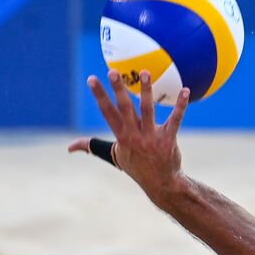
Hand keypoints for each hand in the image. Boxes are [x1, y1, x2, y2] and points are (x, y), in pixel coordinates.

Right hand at [68, 70, 189, 198]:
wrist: (161, 184)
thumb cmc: (137, 167)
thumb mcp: (113, 156)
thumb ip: (93, 147)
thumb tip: (70, 148)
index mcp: (121, 137)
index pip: (107, 112)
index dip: (99, 96)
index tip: (92, 79)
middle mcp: (134, 136)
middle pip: (124, 108)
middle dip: (118, 90)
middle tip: (114, 71)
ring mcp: (151, 137)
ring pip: (148, 110)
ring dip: (146, 91)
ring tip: (145, 72)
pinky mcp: (168, 139)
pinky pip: (175, 119)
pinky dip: (181, 105)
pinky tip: (185, 90)